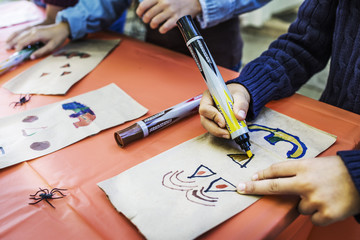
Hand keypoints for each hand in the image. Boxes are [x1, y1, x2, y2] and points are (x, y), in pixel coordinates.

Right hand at [6, 22, 69, 58]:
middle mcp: (33, 31)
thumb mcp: (52, 47)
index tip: (16, 53)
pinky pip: (22, 31)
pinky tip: (13, 38)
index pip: (24, 42)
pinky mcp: (33, 28)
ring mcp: (32, 29)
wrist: (62, 28)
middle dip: (13, 43)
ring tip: (7, 44)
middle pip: (20, 37)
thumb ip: (41, 52)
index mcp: (37, 35)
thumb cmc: (58, 38)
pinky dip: (16, 34)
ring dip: (13, 39)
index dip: (19, 48)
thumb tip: (31, 57)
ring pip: (19, 33)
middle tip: (7, 50)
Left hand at [136, 0, 201, 33]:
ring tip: (154, 25)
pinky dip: (161, 30)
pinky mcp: (177, 19)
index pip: (144, 5)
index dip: (139, 11)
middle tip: (147, 20)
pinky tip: (162, 29)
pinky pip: (164, 28)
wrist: (194, 0)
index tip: (140, 14)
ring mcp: (171, 11)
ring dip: (152, 25)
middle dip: (146, 20)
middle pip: (148, 15)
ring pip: (154, 22)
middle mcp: (164, 3)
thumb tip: (144, 6)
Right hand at [199, 83, 250, 138]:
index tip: (223, 123)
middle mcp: (206, 107)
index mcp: (208, 97)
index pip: (205, 108)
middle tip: (227, 133)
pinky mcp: (214, 122)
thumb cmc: (235, 93)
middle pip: (205, 121)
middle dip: (215, 129)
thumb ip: (240, 104)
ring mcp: (209, 116)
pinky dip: (223, 132)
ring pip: (209, 127)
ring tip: (231, 133)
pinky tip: (231, 132)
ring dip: (220, 132)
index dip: (213, 116)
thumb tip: (240, 116)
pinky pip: (215, 129)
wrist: (237, 97)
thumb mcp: (240, 95)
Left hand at [237, 156, 359, 225]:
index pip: (276, 169)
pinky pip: (312, 217)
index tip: (250, 178)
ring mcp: (314, 199)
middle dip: (254, 187)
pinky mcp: (324, 214)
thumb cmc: (339, 171)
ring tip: (324, 194)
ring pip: (298, 206)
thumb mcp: (316, 163)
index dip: (261, 174)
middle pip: (273, 186)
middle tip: (241, 188)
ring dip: (307, 203)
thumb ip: (297, 170)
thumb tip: (277, 178)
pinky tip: (329, 204)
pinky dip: (319, 213)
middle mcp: (306, 182)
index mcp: (304, 166)